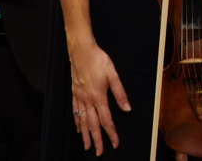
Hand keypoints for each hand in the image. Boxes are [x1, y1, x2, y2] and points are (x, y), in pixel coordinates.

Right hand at [69, 39, 130, 155]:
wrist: (81, 50)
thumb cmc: (98, 60)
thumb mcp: (113, 74)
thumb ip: (120, 93)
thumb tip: (127, 108)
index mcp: (99, 97)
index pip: (106, 120)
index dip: (111, 133)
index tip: (115, 143)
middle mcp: (88, 100)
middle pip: (93, 125)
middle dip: (96, 140)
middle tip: (98, 152)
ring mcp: (79, 97)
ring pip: (82, 121)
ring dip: (85, 135)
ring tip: (86, 146)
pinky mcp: (74, 93)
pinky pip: (75, 111)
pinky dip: (77, 122)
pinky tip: (78, 128)